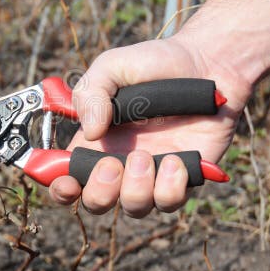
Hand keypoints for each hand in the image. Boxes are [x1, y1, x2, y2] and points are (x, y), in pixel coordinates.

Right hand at [49, 36, 250, 216]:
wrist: (208, 63)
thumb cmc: (155, 63)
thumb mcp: (112, 66)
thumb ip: (90, 94)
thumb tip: (91, 133)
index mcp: (95, 141)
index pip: (67, 178)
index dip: (61, 189)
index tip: (66, 182)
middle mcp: (121, 163)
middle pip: (96, 202)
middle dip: (99, 192)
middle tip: (113, 164)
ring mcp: (152, 174)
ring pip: (133, 207)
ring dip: (135, 189)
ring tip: (147, 157)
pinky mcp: (184, 177)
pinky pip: (169, 201)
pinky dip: (169, 187)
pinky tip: (177, 160)